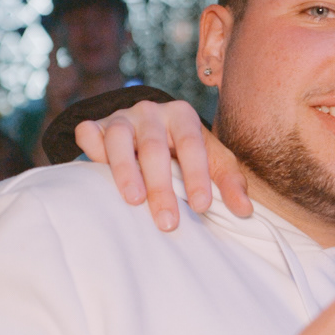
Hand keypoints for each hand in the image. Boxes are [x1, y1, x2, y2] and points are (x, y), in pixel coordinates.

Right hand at [74, 100, 250, 228]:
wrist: (150, 129)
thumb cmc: (185, 151)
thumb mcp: (212, 160)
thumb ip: (229, 183)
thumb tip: (245, 211)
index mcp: (183, 115)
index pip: (192, 145)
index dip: (197, 175)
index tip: (202, 207)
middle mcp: (151, 112)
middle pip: (155, 148)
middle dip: (162, 187)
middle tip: (168, 222)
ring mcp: (122, 117)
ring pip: (120, 139)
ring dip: (125, 170)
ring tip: (134, 200)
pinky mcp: (97, 126)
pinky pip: (89, 133)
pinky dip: (91, 148)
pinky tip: (95, 168)